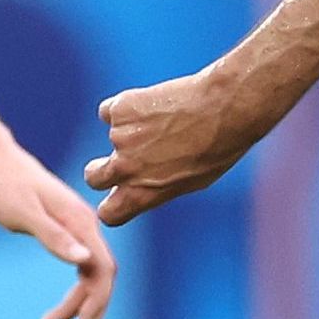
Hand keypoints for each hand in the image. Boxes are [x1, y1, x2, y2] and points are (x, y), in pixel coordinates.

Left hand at [0, 145, 119, 318]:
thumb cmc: (3, 186)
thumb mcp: (23, 213)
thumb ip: (53, 237)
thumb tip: (84, 261)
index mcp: (81, 222)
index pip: (104, 270)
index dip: (96, 303)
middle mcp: (86, 227)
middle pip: (102, 279)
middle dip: (89, 313)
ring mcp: (78, 230)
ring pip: (92, 277)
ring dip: (80, 307)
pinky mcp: (67, 233)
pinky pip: (81, 270)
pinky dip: (74, 294)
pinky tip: (61, 310)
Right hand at [83, 64, 283, 225]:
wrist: (226, 109)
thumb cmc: (219, 148)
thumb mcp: (191, 182)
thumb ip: (158, 188)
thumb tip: (141, 188)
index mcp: (142, 194)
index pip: (108, 214)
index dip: (112, 204)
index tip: (118, 195)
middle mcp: (125, 169)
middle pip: (93, 177)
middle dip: (101, 170)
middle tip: (121, 159)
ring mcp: (119, 138)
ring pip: (112, 136)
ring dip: (128, 131)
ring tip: (165, 122)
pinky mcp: (120, 108)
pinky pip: (111, 111)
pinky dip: (126, 108)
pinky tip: (153, 104)